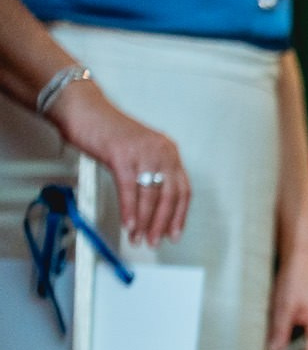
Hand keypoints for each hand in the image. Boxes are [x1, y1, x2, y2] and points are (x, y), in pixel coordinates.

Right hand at [45, 80, 190, 245]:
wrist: (83, 109)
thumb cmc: (106, 130)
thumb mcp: (138, 153)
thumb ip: (148, 174)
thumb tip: (151, 206)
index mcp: (168, 151)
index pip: (183, 189)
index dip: (179, 214)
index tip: (174, 231)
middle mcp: (161, 151)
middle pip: (170, 196)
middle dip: (163, 222)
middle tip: (156, 239)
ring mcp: (143, 153)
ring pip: (150, 196)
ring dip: (145, 221)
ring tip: (139, 236)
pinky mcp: (123, 155)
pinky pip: (130, 190)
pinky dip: (130, 211)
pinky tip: (129, 224)